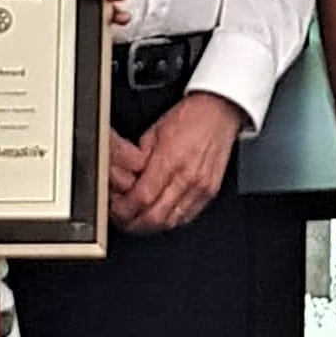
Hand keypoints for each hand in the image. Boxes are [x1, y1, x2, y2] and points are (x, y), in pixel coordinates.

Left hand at [110, 92, 243, 233]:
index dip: (124, 209)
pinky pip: (186, 217)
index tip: (115, 208)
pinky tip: (160, 216)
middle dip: (133, 223)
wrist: (220, 111)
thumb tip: (123, 179)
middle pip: (155, 217)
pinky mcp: (210, 192)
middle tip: (122, 219)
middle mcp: (188, 177)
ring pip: (170, 222)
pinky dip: (170, 221)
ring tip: (138, 219)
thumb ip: (138, 159)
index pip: (142, 197)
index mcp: (170, 160)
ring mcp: (201, 187)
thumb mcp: (153, 132)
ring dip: (150, 226)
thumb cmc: (189, 117)